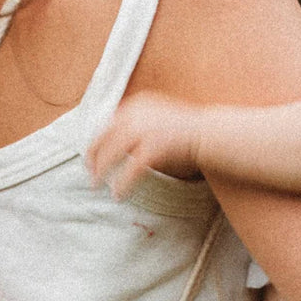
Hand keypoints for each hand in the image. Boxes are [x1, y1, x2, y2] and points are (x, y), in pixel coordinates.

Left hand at [87, 91, 202, 198]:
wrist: (210, 132)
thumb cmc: (185, 130)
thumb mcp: (156, 117)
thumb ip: (136, 123)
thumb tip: (114, 141)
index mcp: (136, 105)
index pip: (106, 124)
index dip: (95, 143)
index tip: (90, 157)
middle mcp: (136, 114)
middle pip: (104, 138)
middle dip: (93, 158)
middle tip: (90, 174)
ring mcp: (145, 130)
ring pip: (112, 154)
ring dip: (102, 172)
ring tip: (96, 186)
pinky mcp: (154, 147)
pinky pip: (130, 170)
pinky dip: (122, 184)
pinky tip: (118, 195)